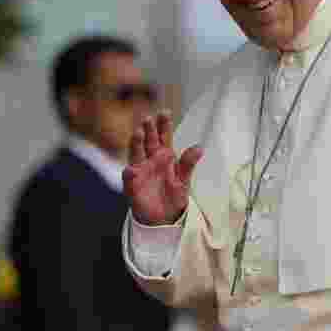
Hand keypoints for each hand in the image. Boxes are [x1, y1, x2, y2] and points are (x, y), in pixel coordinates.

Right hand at [123, 111, 201, 225]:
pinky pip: (130, 178)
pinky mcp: (133, 186)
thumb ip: (188, 164)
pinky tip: (132, 169)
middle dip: (148, 130)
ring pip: (136, 154)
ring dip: (136, 143)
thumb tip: (199, 147)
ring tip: (138, 133)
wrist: (164, 218)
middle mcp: (150, 160)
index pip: (163, 137)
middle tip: (148, 118)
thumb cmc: (173, 196)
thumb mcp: (184, 180)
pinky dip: (130, 173)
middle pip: (148, 142)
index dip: (164, 125)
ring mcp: (140, 171)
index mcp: (164, 156)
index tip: (165, 112)